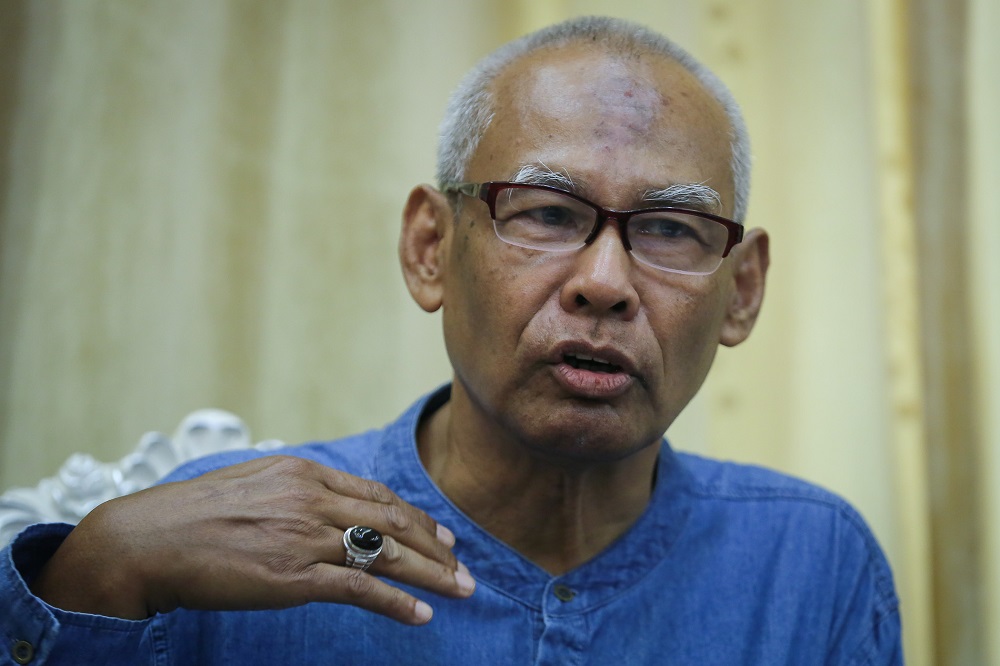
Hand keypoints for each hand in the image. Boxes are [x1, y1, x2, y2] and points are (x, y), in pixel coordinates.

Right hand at [30, 456, 474, 624]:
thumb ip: (294, 490)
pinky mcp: (293, 575)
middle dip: (435, 546)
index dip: (415, 516)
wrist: (147, 541)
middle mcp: (311, 498)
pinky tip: (421, 614)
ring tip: (461, 589)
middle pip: (393, 521)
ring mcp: (304, 536)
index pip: (376, 495)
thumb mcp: (251, 483)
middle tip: (463, 565)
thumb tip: (325, 503)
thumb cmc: (192, 516)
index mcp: (303, 473)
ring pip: (386, 553)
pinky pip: (359, 588)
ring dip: (431, 573)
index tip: (440, 534)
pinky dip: (396, 602)